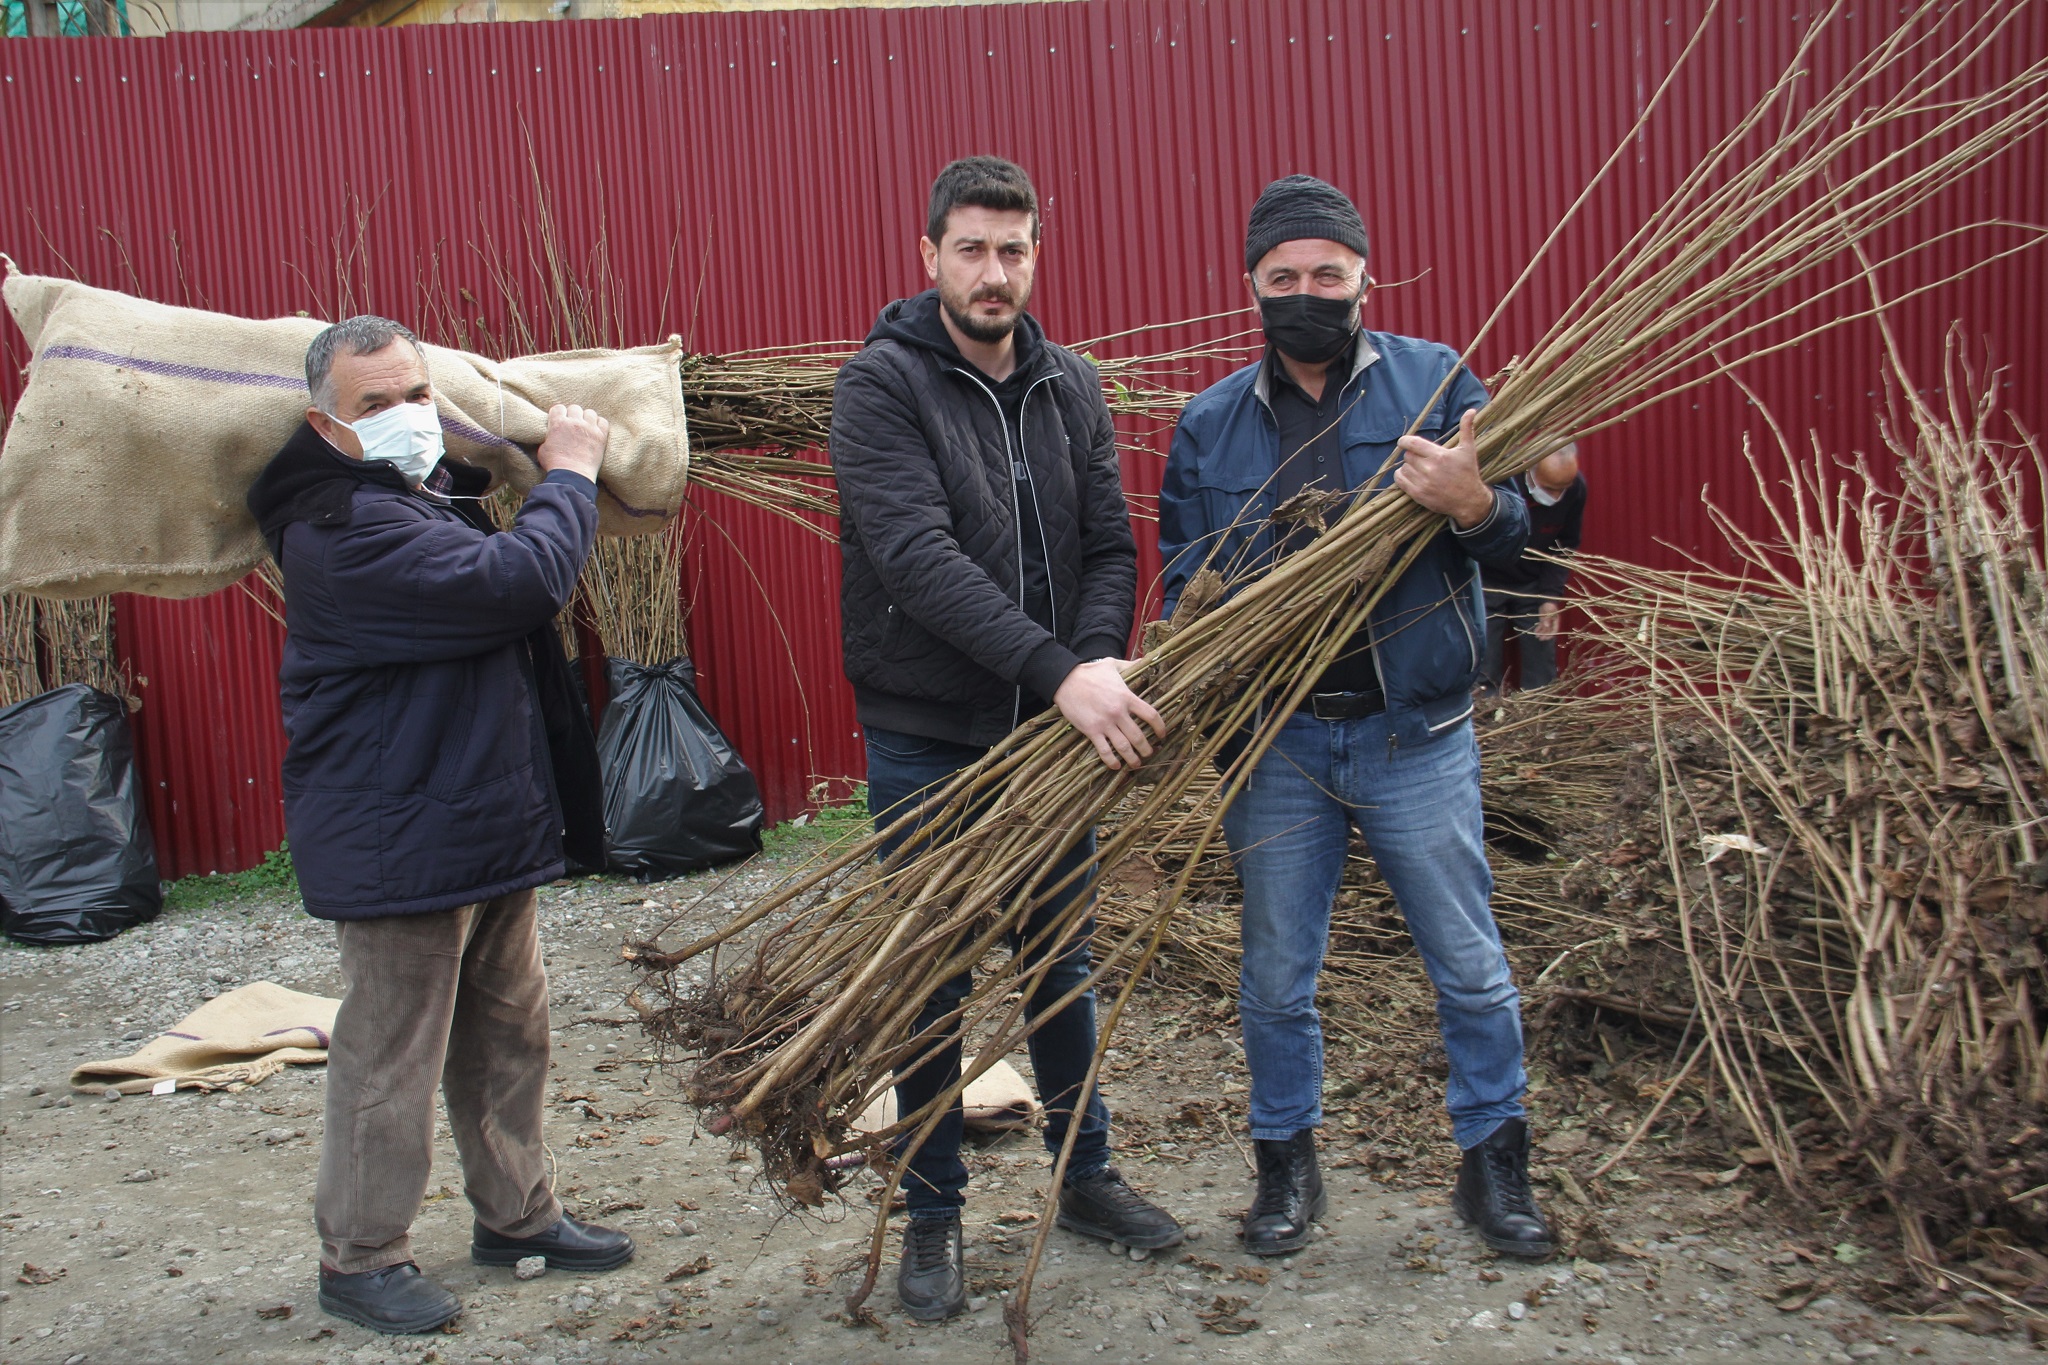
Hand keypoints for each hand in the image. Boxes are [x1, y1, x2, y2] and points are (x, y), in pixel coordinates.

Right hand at [538, 403, 609, 480]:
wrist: (572, 475)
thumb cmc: (555, 465)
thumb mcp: (543, 450)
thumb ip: (547, 439)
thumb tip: (550, 438)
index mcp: (558, 423)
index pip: (558, 408)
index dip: (559, 414)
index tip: (560, 420)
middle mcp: (574, 422)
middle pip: (575, 408)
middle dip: (573, 415)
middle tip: (573, 425)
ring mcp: (589, 428)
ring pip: (590, 412)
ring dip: (586, 418)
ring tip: (585, 427)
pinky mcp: (601, 436)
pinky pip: (603, 422)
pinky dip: (599, 424)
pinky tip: (596, 431)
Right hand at [1053, 658, 1165, 769]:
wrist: (1064, 679)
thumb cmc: (1089, 672)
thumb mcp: (1112, 664)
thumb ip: (1131, 665)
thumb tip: (1146, 658)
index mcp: (1127, 697)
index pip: (1151, 715)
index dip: (1160, 727)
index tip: (1162, 735)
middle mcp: (1118, 712)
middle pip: (1139, 736)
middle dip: (1146, 749)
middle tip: (1149, 753)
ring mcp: (1104, 723)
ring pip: (1124, 747)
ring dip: (1133, 759)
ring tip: (1136, 764)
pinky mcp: (1091, 731)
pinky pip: (1104, 751)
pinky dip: (1112, 762)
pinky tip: (1116, 766)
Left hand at [1394, 409, 1493, 526]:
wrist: (1469, 500)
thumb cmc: (1468, 473)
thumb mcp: (1468, 450)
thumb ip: (1466, 428)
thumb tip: (1471, 410)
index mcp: (1439, 455)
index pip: (1412, 443)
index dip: (1404, 441)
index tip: (1403, 442)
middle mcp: (1429, 469)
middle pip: (1408, 455)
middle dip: (1412, 455)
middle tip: (1421, 458)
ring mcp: (1423, 483)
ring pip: (1404, 467)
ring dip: (1408, 466)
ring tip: (1420, 468)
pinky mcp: (1418, 495)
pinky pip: (1400, 481)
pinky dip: (1401, 476)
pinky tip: (1411, 475)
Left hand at [1536, 600, 1561, 641]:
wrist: (1546, 601)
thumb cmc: (1549, 605)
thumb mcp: (1549, 610)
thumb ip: (1548, 618)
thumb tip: (1546, 625)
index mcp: (1556, 621)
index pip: (1554, 629)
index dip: (1551, 634)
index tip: (1547, 638)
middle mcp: (1552, 623)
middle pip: (1549, 631)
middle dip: (1545, 635)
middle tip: (1540, 639)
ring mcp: (1547, 622)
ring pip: (1545, 629)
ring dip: (1541, 633)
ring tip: (1537, 637)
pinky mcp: (1543, 620)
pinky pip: (1541, 626)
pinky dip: (1538, 629)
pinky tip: (1535, 632)